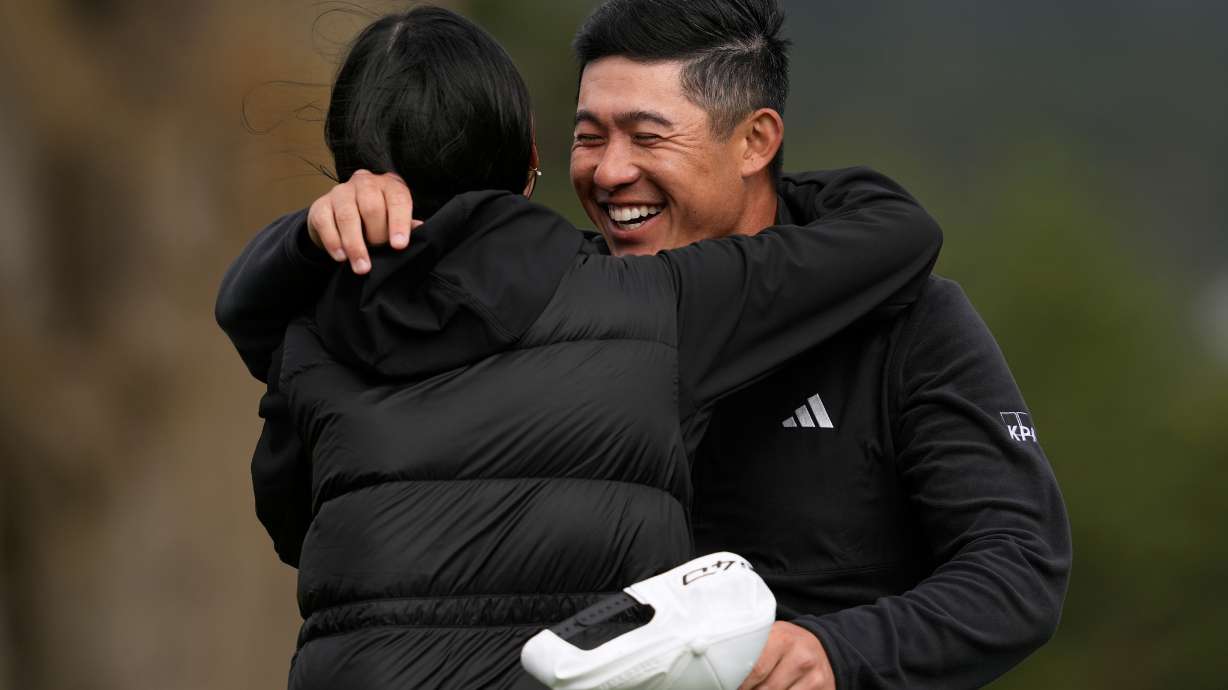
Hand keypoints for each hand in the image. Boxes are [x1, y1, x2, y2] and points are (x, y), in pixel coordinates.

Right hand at [306, 169, 421, 273]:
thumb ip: (406, 226)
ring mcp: (340, 192)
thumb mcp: (394, 219)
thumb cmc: (377, 219)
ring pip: (347, 216)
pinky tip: (341, 257)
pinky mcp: (320, 206)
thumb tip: (419, 232)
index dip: (399, 222)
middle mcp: (364, 183)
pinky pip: (325, 223)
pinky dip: (333, 242)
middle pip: (371, 207)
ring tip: (362, 267)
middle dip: (377, 235)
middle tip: (380, 253)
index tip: (399, 245)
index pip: (397, 200)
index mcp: (388, 185)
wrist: (342, 215)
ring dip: (355, 245)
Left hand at [738, 621, 835, 689]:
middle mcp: (801, 658)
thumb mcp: (770, 636)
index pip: (756, 670)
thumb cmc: (787, 643)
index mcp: (782, 639)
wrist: (822, 646)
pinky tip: (779, 689)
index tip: (730, 685)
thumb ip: (751, 649)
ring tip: (757, 687)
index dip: (741, 683)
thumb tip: (723, 669)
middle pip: (766, 689)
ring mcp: (814, 678)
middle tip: (742, 688)